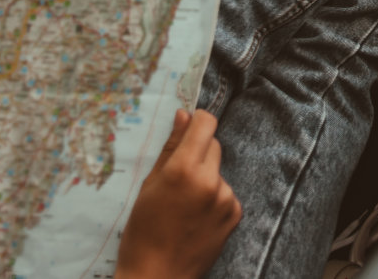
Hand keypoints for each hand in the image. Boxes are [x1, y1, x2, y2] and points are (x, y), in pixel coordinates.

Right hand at [116, 108, 240, 278]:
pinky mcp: (235, 214)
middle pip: (213, 145)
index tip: (188, 127)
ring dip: (205, 177)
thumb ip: (170, 148)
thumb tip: (184, 115)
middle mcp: (210, 181)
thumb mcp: (148, 186)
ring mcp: (226, 198)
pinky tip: (196, 217)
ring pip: (218, 170)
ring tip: (183, 204)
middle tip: (177, 176)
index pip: (205, 124)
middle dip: (197, 152)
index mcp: (183, 171)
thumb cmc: (143, 234)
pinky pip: (226, 192)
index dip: (197, 121)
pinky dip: (214, 198)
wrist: (158, 278)